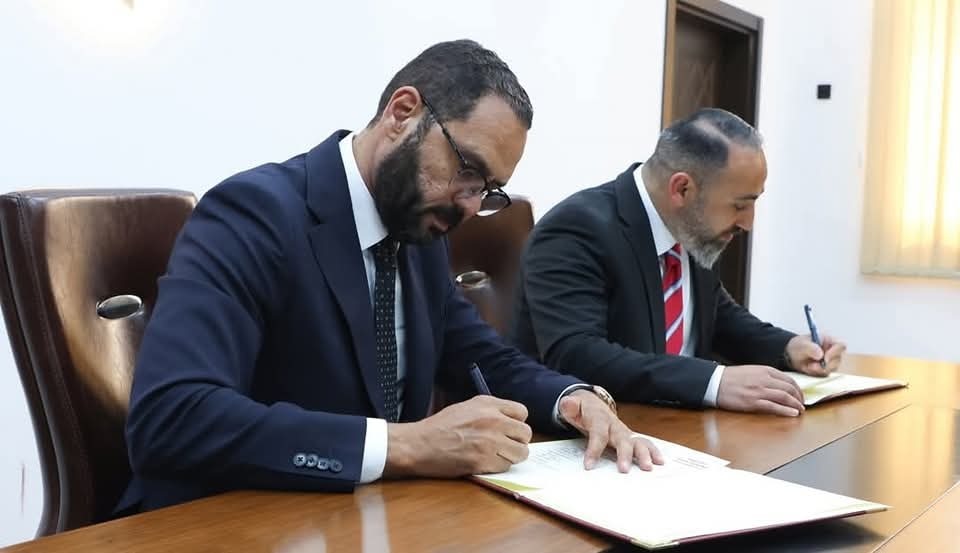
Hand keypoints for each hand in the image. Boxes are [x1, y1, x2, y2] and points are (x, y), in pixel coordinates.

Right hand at [383, 395, 531, 477]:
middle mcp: (492, 420)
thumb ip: (490, 411)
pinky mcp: (484, 461)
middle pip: (525, 433)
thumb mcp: (465, 407)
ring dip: (510, 456)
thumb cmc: (438, 427)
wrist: (418, 444)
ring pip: (520, 453)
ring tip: (495, 456)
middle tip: (504, 446)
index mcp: (487, 404)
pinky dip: (498, 467)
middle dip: (517, 441)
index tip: (509, 430)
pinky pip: (506, 466)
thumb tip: (509, 422)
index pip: (522, 412)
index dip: (516, 423)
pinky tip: (484, 463)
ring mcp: (490, 441)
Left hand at [558, 390, 663, 472]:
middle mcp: (615, 426)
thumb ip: (569, 406)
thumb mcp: (572, 407)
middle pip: (622, 439)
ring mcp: (625, 432)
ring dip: (644, 454)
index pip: (598, 434)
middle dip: (625, 454)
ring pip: (637, 441)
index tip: (589, 465)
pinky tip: (659, 462)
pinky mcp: (630, 438)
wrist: (593, 405)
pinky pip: (644, 444)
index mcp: (600, 419)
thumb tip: (567, 404)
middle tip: (625, 470)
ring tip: (648, 468)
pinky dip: (653, 452)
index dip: (594, 449)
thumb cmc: (583, 410)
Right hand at [717, 365, 804, 416]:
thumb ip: (766, 376)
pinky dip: (786, 411)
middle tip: (802, 404)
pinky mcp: (754, 402)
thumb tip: (779, 385)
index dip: (798, 389)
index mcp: (765, 370)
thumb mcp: (752, 371)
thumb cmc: (731, 378)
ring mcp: (759, 391)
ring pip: (785, 397)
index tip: (800, 395)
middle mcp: (765, 379)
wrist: (715, 382)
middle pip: (789, 389)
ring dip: (796, 405)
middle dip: (799, 398)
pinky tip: (792, 414)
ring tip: (800, 410)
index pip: (789, 379)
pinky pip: (774, 407)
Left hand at [786, 334, 846, 375]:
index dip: (835, 352)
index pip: (841, 346)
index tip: (825, 358)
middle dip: (824, 365)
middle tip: (811, 366)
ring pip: (831, 369)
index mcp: (829, 341)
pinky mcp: (826, 370)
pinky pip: (824, 375)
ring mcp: (831, 362)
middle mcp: (833, 352)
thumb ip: (810, 348)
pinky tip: (807, 368)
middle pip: (837, 360)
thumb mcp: (801, 345)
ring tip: (807, 365)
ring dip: (818, 370)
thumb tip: (820, 355)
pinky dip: (815, 373)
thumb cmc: (798, 346)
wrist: (791, 355)